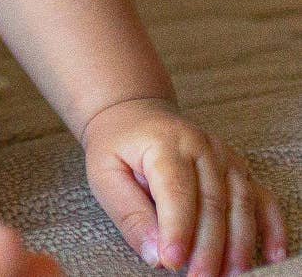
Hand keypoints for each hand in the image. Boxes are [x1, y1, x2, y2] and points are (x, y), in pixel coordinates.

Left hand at [81, 98, 288, 274]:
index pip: (176, 192)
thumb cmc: (117, 146)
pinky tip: (271, 254)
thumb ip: (128, 212)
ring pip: (240, 204)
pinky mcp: (238, 168)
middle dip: (208, 248)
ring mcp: (224, 156)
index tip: (171, 261)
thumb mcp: (104, 173)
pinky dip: (271, 227)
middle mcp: (200, 145)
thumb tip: (155, 253)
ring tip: (229, 276)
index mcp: (164, 142)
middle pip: (213, 203)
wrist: (133, 115)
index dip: (176, 230)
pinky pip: (262, 198)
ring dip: (238, 245)